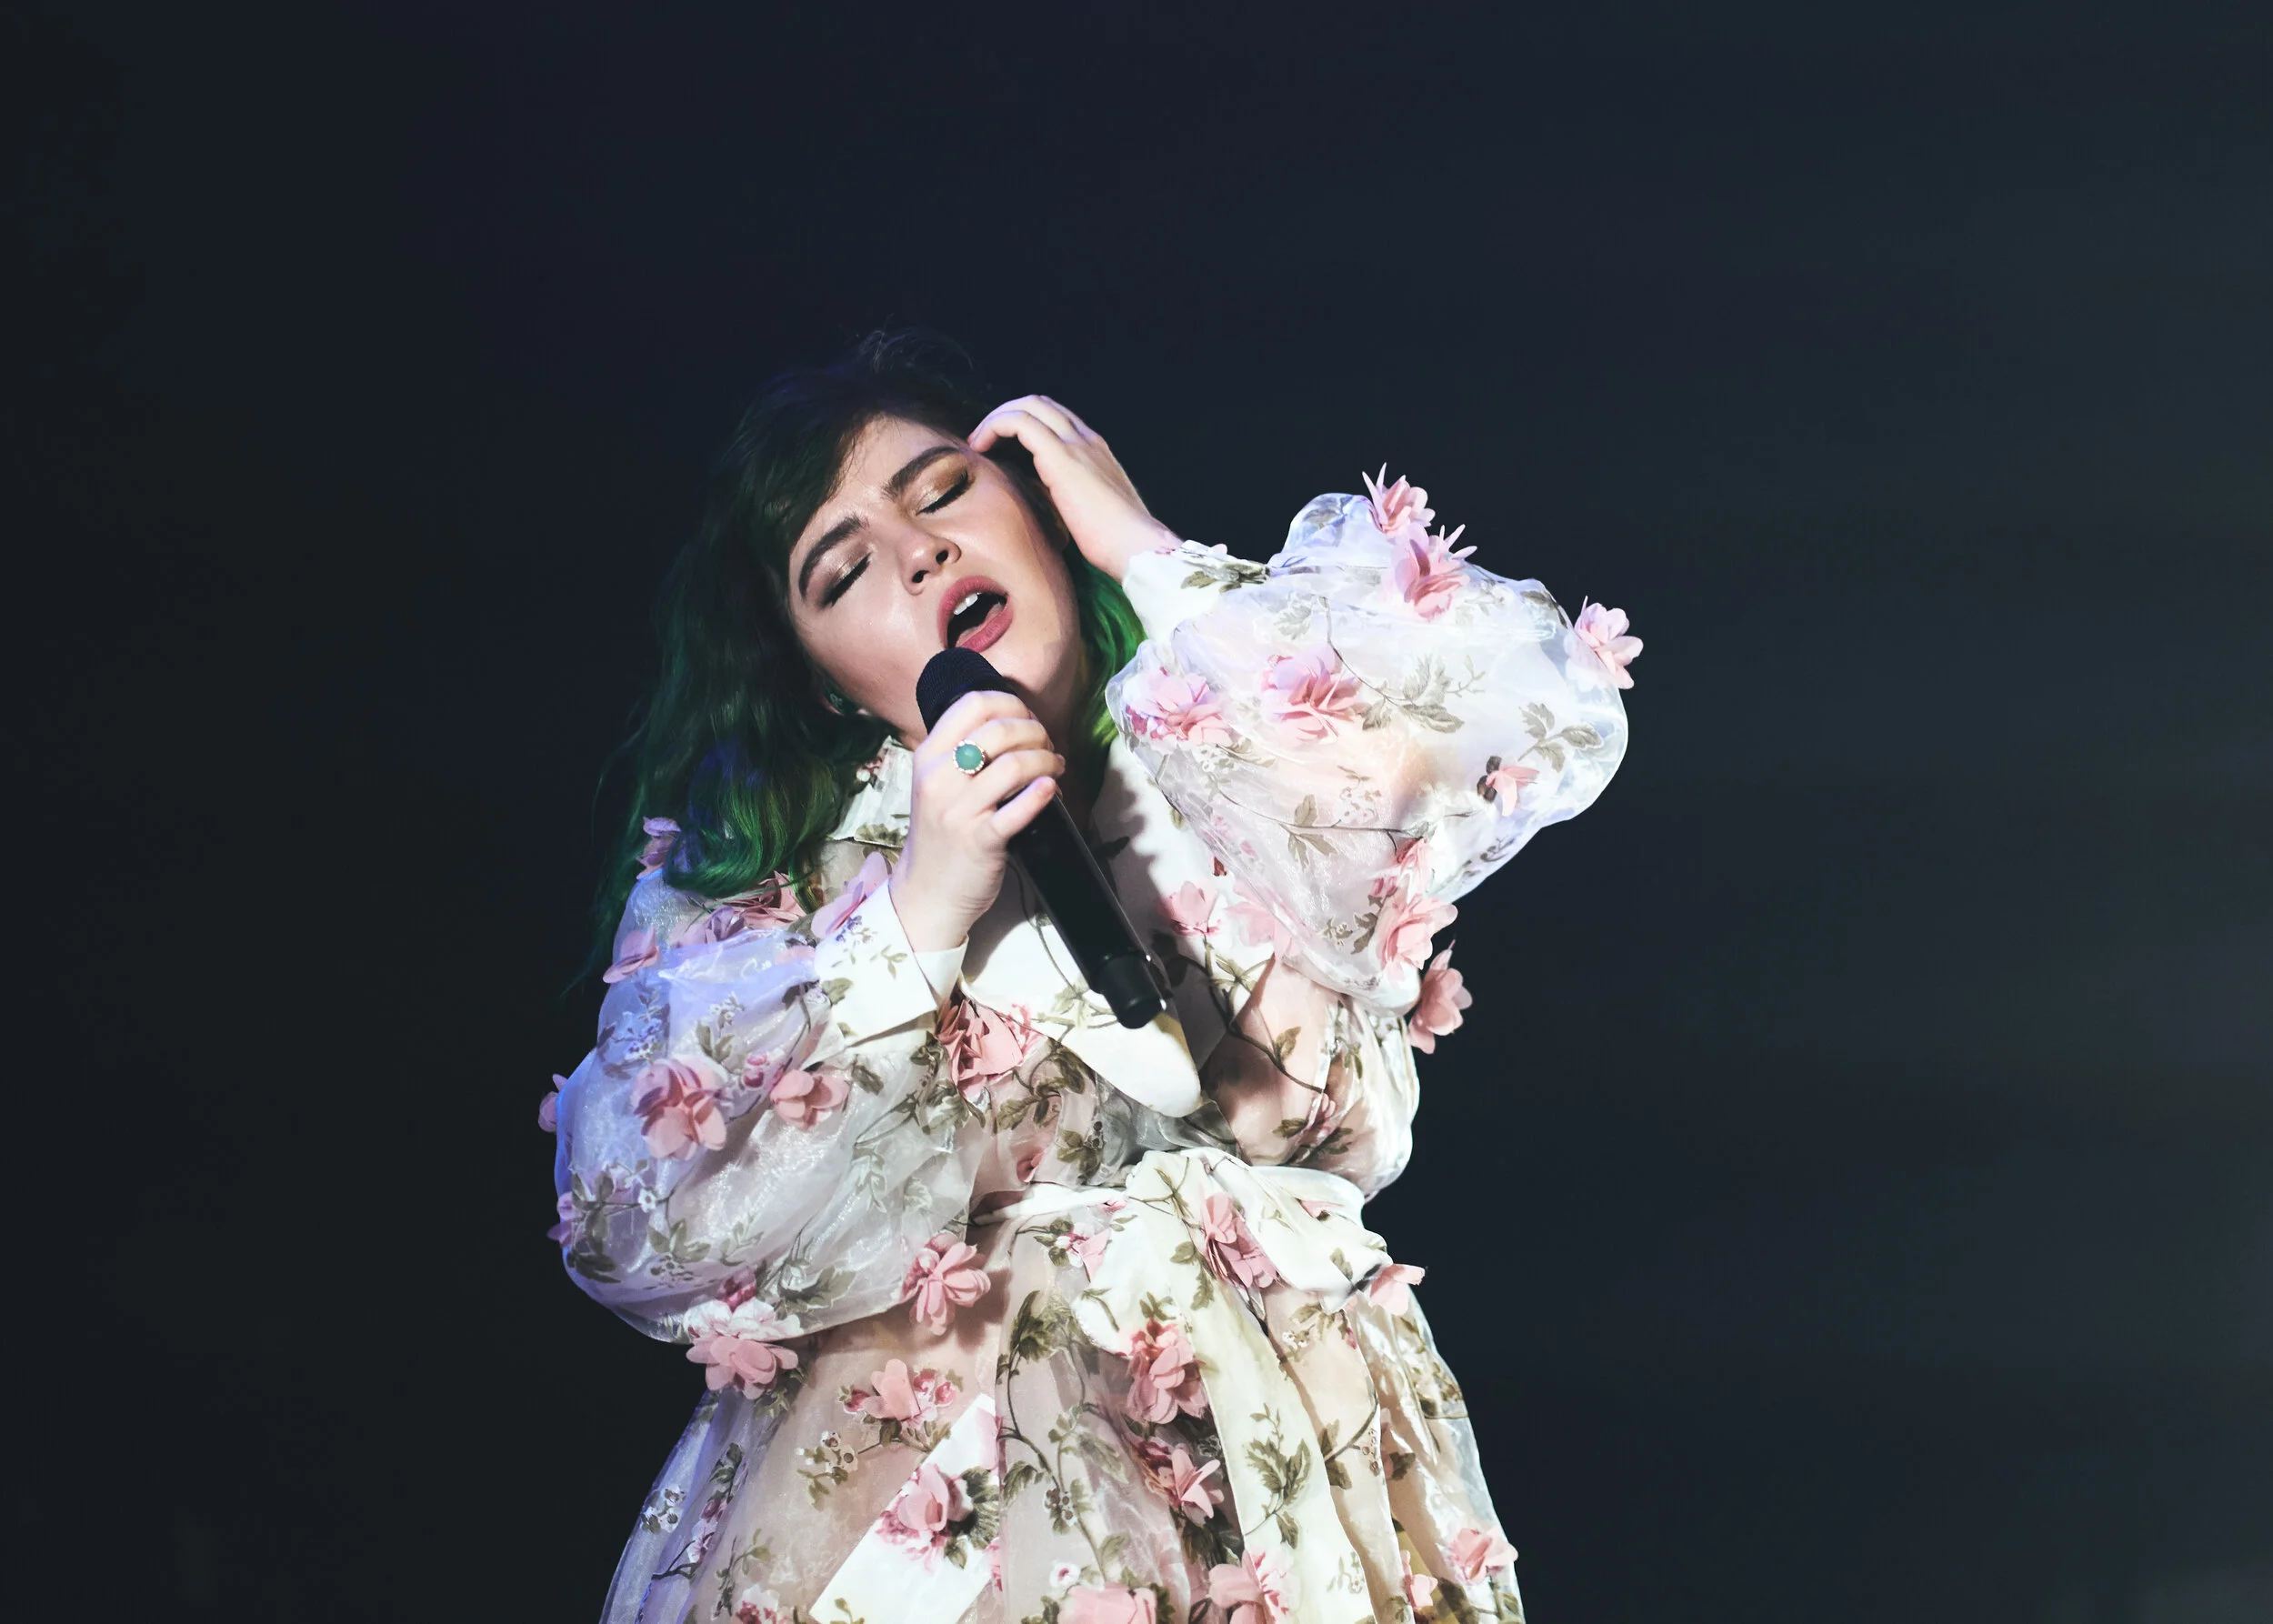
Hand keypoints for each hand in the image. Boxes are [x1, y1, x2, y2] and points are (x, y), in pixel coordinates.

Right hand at [888, 690, 1064, 951]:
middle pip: (999, 730)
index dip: (1010, 703)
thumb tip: (1014, 721)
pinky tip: (1052, 790)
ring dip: (1047, 760)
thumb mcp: (936, 785)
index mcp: (928, 756)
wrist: (927, 892)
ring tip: (1055, 769)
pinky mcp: (981, 840)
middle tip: (1048, 747)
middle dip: (1036, 731)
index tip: (1027, 718)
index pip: (972, 704)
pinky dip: (1043, 794)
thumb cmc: (941, 834)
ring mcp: (958, 810)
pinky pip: (1019, 809)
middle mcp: (939, 778)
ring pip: (1014, 765)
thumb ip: (961, 753)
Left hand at [970, 395, 1180, 582]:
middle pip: (1040, 403)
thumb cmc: (1115, 541)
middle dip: (1006, 414)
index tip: (1001, 447)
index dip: (1024, 423)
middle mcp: (1087, 439)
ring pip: (1029, 406)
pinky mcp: (1062, 457)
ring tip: (979, 442)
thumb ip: (1062, 494)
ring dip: (997, 418)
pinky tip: (981, 448)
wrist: (1137, 548)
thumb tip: (1036, 494)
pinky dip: (996, 427)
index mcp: (1095, 450)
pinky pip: (1020, 423)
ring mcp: (1076, 444)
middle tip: (984, 440)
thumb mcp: (1086, 509)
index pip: (1056, 418)